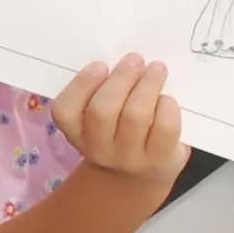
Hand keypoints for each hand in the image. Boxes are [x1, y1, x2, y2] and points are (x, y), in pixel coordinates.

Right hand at [53, 55, 188, 182]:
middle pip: (103, 110)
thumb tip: (125, 58)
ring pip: (135, 116)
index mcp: (77, 133)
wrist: (143, 174)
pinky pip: (164, 129)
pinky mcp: (159, 160)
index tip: (101, 65)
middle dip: (121, 79)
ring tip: (156, 69)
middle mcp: (99, 149)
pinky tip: (167, 99)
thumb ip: (104, 89)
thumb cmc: (120, 131)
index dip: (82, 84)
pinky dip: (167, 107)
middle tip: (135, 59)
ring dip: (147, 85)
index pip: (65, 111)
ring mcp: (129, 158)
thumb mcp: (102, 117)